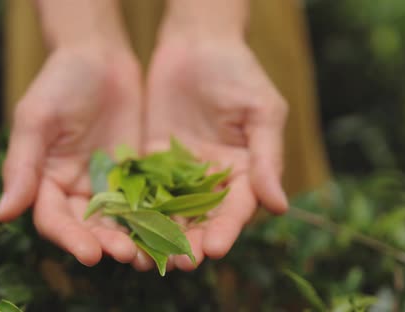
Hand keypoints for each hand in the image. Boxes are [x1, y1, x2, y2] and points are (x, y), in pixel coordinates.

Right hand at [0, 45, 141, 266]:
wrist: (99, 55)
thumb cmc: (60, 81)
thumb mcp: (36, 119)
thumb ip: (22, 166)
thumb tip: (2, 214)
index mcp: (45, 181)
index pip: (54, 220)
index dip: (70, 239)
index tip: (90, 254)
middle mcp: (75, 189)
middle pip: (89, 227)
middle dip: (106, 243)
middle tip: (127, 256)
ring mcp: (107, 183)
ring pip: (119, 220)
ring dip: (133, 237)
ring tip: (150, 251)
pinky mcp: (134, 173)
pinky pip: (144, 199)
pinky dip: (155, 215)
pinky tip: (170, 227)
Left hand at [139, 34, 288, 270]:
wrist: (197, 43)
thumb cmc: (238, 72)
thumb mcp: (262, 111)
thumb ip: (267, 158)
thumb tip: (280, 206)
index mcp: (245, 172)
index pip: (237, 209)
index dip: (227, 229)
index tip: (215, 248)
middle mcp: (212, 179)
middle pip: (202, 219)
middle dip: (191, 241)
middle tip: (180, 262)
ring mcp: (180, 172)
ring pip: (170, 211)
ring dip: (160, 234)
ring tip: (150, 255)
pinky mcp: (152, 161)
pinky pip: (144, 189)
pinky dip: (136, 209)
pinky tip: (124, 226)